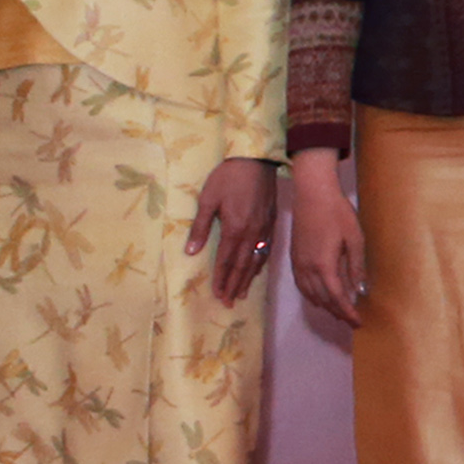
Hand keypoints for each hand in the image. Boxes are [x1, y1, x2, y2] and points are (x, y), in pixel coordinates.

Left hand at [191, 159, 283, 307]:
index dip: (221, 279)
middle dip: (235, 285)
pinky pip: (266, 249)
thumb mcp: (208, 199)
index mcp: (235, 228)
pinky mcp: (271, 222)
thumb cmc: (228, 178)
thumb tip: (191, 252)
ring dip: (248, 278)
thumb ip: (200, 227)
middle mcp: (252, 232)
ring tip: (242, 293)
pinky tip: (256, 270)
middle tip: (229, 302)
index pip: (226, 260)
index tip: (217, 295)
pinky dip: (260, 264)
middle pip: (242, 265)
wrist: (256, 160)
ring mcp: (264, 228)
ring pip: (256, 259)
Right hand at [289, 150, 367, 322]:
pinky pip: (301, 285)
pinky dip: (311, 295)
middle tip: (351, 320)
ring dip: (324, 305)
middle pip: (322, 299)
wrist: (312, 195)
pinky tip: (320, 296)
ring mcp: (298, 264)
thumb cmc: (338, 214)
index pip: (336, 297)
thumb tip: (360, 290)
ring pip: (309, 294)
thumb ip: (356, 267)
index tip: (358, 322)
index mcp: (324, 265)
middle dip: (337, 312)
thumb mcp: (355, 239)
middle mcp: (307, 269)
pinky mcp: (294, 258)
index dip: (347, 312)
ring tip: (339, 312)